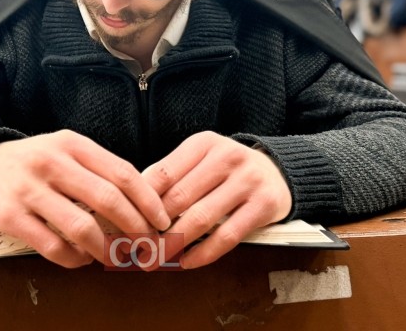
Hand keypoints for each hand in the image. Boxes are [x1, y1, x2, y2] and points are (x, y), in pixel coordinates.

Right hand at [0, 130, 169, 268]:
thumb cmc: (35, 162)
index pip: (122, 172)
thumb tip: (143, 202)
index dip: (147, 200)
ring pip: (81, 226)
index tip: (162, 220)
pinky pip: (52, 246)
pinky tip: (82, 259)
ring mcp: (29, 189)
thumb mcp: (66, 150)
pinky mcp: (10, 216)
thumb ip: (98, 169)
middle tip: (146, 244)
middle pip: (107, 199)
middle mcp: (52, 162)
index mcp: (72, 143)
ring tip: (114, 257)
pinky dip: (74, 259)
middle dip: (134, 226)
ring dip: (106, 249)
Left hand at [142, 131, 291, 269]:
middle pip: (179, 198)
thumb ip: (172, 175)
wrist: (278, 171)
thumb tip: (133, 201)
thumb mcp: (201, 159)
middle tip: (136, 247)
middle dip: (154, 228)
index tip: (127, 223)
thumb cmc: (228, 169)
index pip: (164, 173)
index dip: (142, 202)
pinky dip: (203, 253)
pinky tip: (186, 262)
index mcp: (204, 143)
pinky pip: (227, 236)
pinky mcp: (264, 205)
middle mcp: (227, 157)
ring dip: (174, 244)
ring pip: (201, 219)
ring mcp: (247, 181)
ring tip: (155, 258)